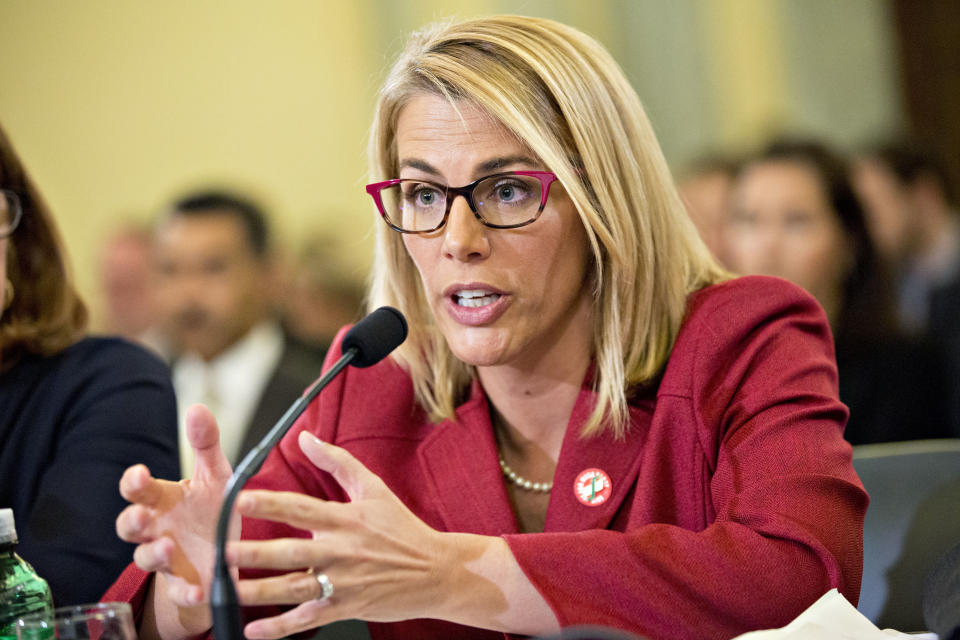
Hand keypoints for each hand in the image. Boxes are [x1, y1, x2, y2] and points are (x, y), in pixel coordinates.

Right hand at [115, 404, 237, 639]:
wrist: (224, 554)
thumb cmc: (212, 508)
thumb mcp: (216, 475)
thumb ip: (206, 445)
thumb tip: (197, 407)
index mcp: (164, 500)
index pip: (137, 489)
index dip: (133, 482)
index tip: (140, 474)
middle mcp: (158, 529)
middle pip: (130, 525)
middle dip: (131, 521)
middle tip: (141, 517)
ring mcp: (168, 559)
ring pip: (146, 559)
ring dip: (155, 554)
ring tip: (169, 547)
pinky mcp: (185, 585)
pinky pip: (178, 592)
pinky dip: (185, 592)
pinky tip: (198, 589)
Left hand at [227, 431, 452, 638]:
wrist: (436, 571)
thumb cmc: (403, 528)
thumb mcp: (374, 489)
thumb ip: (337, 462)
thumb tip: (305, 437)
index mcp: (345, 519)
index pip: (300, 509)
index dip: (269, 503)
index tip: (240, 499)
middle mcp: (341, 551)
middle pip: (291, 552)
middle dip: (256, 553)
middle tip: (225, 552)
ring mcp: (342, 583)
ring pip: (294, 589)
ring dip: (260, 591)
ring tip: (230, 591)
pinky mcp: (345, 608)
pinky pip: (307, 619)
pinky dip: (280, 627)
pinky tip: (253, 630)